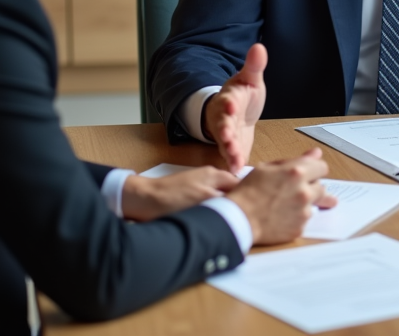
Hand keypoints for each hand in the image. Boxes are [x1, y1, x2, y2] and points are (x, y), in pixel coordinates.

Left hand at [121, 166, 239, 221]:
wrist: (143, 201)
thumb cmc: (173, 198)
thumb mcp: (204, 198)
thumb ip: (226, 199)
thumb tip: (243, 205)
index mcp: (215, 174)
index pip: (241, 183)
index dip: (249, 197)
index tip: (254, 212)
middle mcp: (209, 178)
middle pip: (231, 192)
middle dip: (237, 205)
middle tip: (242, 221)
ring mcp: (198, 187)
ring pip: (219, 200)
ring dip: (223, 210)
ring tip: (228, 224)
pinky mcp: (189, 198)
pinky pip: (207, 205)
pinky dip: (212, 213)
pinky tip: (212, 224)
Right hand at [204, 43, 268, 174]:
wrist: (238, 113)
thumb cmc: (243, 95)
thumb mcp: (250, 79)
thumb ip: (254, 66)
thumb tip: (259, 47)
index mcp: (231, 98)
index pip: (228, 100)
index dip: (229, 103)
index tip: (231, 105)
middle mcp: (225, 116)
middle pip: (223, 124)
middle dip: (225, 131)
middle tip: (227, 138)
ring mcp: (226, 133)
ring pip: (225, 142)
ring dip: (229, 150)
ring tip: (234, 157)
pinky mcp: (231, 146)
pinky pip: (231, 154)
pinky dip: (233, 161)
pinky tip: (237, 168)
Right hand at [226, 148, 337, 244]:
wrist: (238, 219)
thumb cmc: (248, 192)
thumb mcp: (267, 168)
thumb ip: (295, 160)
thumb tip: (316, 153)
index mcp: (297, 172)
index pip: (322, 167)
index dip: (314, 170)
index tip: (309, 174)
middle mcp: (304, 191)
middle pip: (321, 187)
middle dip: (310, 187)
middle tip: (293, 191)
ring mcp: (303, 212)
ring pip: (314, 204)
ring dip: (304, 203)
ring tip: (284, 205)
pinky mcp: (300, 228)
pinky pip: (304, 220)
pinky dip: (296, 218)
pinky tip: (281, 216)